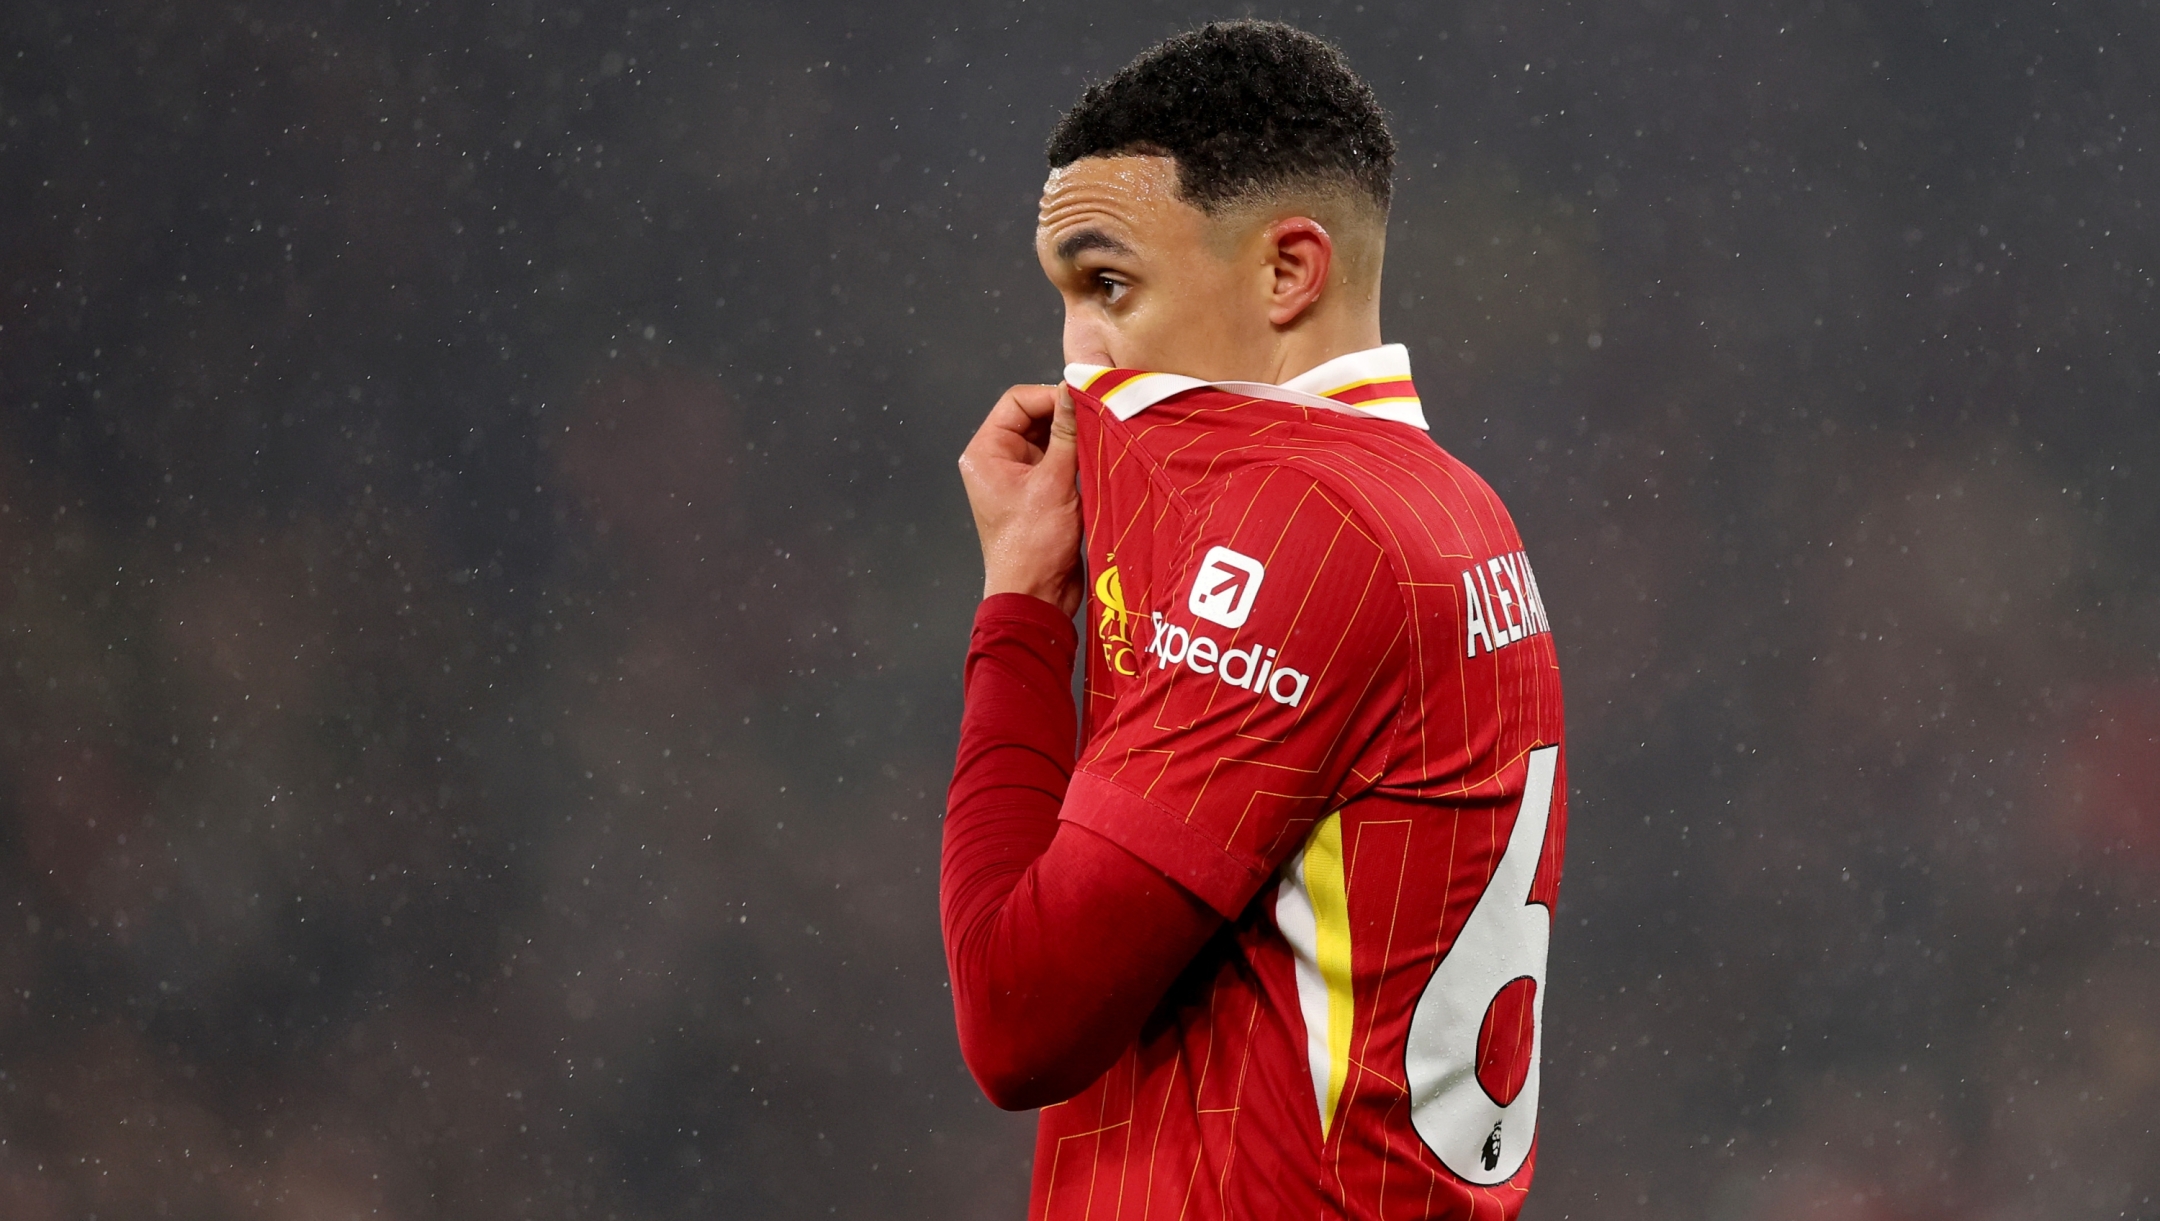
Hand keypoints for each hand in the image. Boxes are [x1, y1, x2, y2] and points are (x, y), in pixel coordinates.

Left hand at [957, 383, 1083, 615]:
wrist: (1036, 596)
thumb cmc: (1032, 546)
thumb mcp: (1053, 482)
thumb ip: (1067, 433)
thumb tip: (1077, 390)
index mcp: (986, 452)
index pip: (1017, 401)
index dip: (1051, 396)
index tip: (1083, 399)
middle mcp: (998, 460)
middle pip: (1034, 417)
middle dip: (1066, 417)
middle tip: (1099, 416)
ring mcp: (1019, 477)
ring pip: (1051, 439)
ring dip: (1075, 438)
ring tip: (1101, 438)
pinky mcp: (1040, 493)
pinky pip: (1059, 462)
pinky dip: (1078, 458)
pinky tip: (1099, 458)